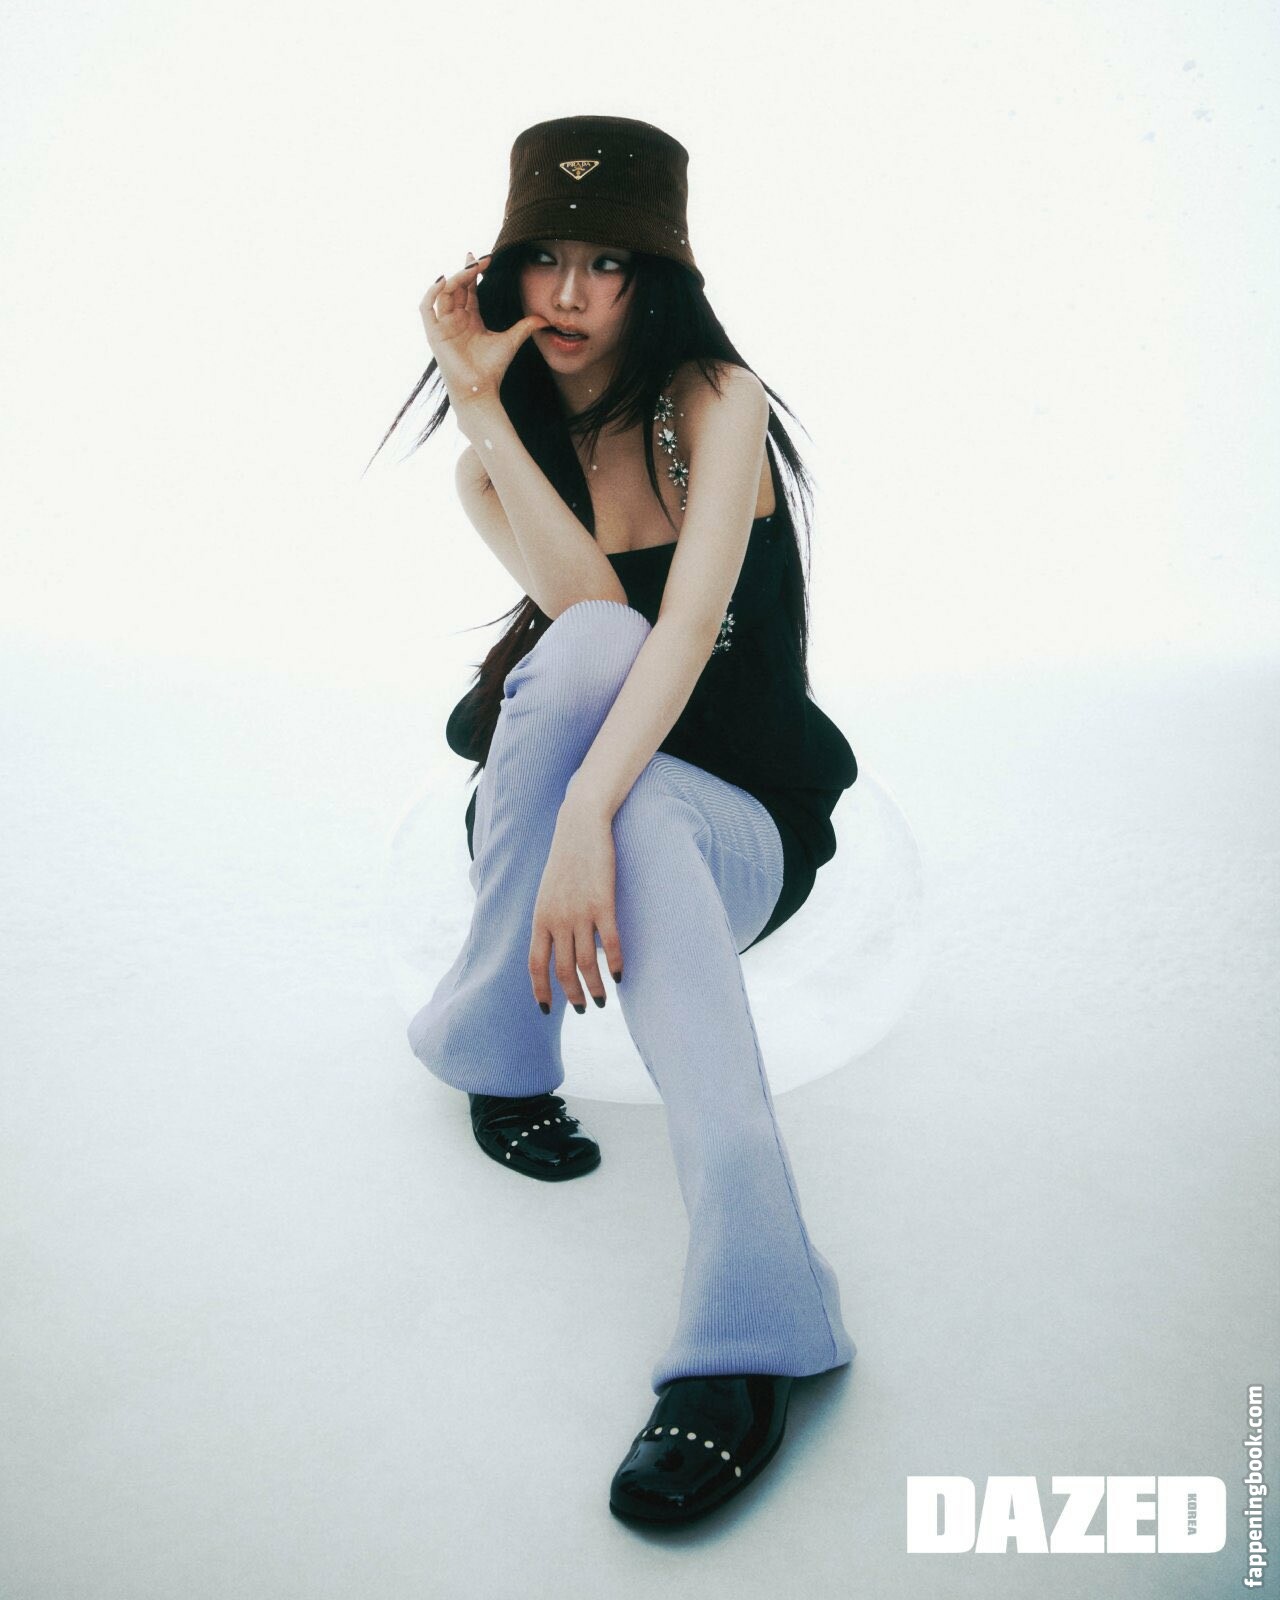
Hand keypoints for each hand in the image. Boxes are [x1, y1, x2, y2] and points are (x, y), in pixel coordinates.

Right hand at [419, 250, 549, 409]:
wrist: (480, 390)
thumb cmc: (493, 370)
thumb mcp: (512, 340)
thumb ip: (526, 326)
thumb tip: (546, 319)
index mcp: (470, 319)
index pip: (469, 289)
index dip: (474, 272)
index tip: (486, 258)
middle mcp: (455, 319)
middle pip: (457, 286)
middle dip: (467, 270)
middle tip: (480, 259)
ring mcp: (443, 325)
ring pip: (443, 292)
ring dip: (455, 277)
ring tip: (470, 268)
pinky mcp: (434, 333)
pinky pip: (426, 307)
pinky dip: (432, 292)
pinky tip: (444, 280)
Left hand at [528, 802, 623, 1012]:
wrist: (580, 825)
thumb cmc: (567, 859)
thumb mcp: (549, 892)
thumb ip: (551, 919)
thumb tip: (557, 947)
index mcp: (541, 918)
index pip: (536, 964)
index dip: (541, 989)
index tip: (546, 1009)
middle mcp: (557, 919)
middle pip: (564, 969)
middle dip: (574, 995)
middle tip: (585, 1008)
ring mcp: (580, 912)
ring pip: (588, 962)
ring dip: (596, 987)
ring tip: (604, 1000)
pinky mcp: (603, 903)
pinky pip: (611, 943)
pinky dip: (616, 963)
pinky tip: (621, 975)